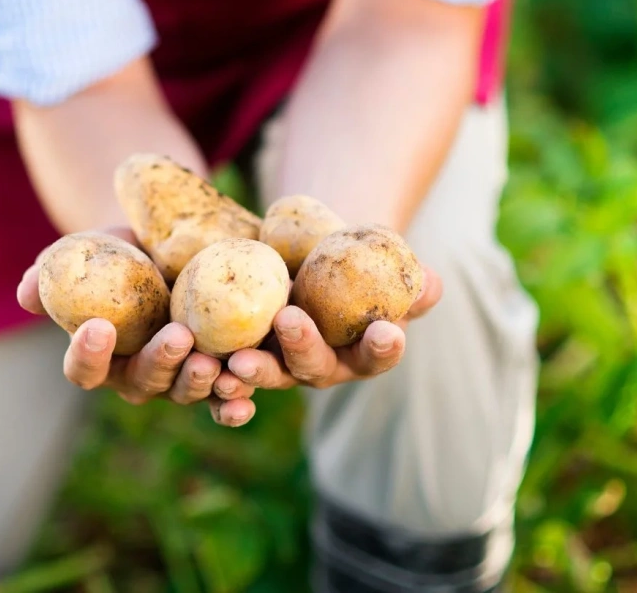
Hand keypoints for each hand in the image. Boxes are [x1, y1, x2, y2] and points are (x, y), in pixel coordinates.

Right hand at [16, 227, 257, 426]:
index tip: (97, 326)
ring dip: (198, 382)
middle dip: (160, 363)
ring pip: (186, 392)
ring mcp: (179, 380)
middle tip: (176, 338)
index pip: (85, 368)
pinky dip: (233, 405)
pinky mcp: (219, 374)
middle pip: (143, 383)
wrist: (172, 245)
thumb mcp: (87, 253)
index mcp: (101, 357)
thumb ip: (54, 271)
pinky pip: (225, 400)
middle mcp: (139, 376)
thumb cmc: (119, 252)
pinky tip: (242, 402)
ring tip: (211, 363)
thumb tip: (24, 291)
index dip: (88, 354)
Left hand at [213, 265, 441, 395]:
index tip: (386, 331)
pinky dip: (218, 379)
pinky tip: (207, 369)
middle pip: (314, 367)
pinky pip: (229, 377)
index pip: (377, 354)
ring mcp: (280, 367)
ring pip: (269, 375)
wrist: (305, 258)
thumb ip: (408, 279)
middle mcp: (321, 367)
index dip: (384, 347)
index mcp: (361, 351)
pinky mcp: (242, 360)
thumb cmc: (353, 262)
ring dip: (255, 371)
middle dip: (303, 348)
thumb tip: (429, 283)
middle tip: (290, 320)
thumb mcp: (380, 264)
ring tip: (238, 360)